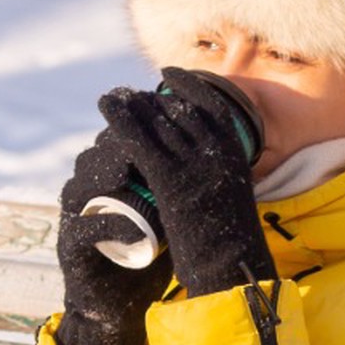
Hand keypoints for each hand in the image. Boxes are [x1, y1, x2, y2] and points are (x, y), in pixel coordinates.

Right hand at [52, 117, 175, 344]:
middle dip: (118, 145)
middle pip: (94, 157)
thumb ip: (178, 189)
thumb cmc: (146, 256)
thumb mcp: (166, 217)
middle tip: (144, 143)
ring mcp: (75, 220)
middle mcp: (86, 195)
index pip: (113, 143)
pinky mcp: (71, 248)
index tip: (162, 128)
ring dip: (104, 175)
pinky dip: (109, 227)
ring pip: (79, 185)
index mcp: (106, 181)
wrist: (121, 305)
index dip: (134, 130)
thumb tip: (213, 157)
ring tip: (129, 173)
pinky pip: (83, 229)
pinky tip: (132, 230)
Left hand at [99, 68, 275, 297]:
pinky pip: (138, 140)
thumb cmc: (232, 244)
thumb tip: (210, 174)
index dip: (188, 85)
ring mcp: (192, 162)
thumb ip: (221, 179)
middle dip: (151, 98)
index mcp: (236, 152)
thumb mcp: (232, 199)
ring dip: (132, 103)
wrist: (232, 268)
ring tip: (113, 96)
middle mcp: (216, 149)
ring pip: (156, 119)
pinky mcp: (168, 179)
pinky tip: (108, 107)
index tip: (169, 77)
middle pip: (178, 107)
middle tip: (130, 94)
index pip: (212, 103)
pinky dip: (121, 119)